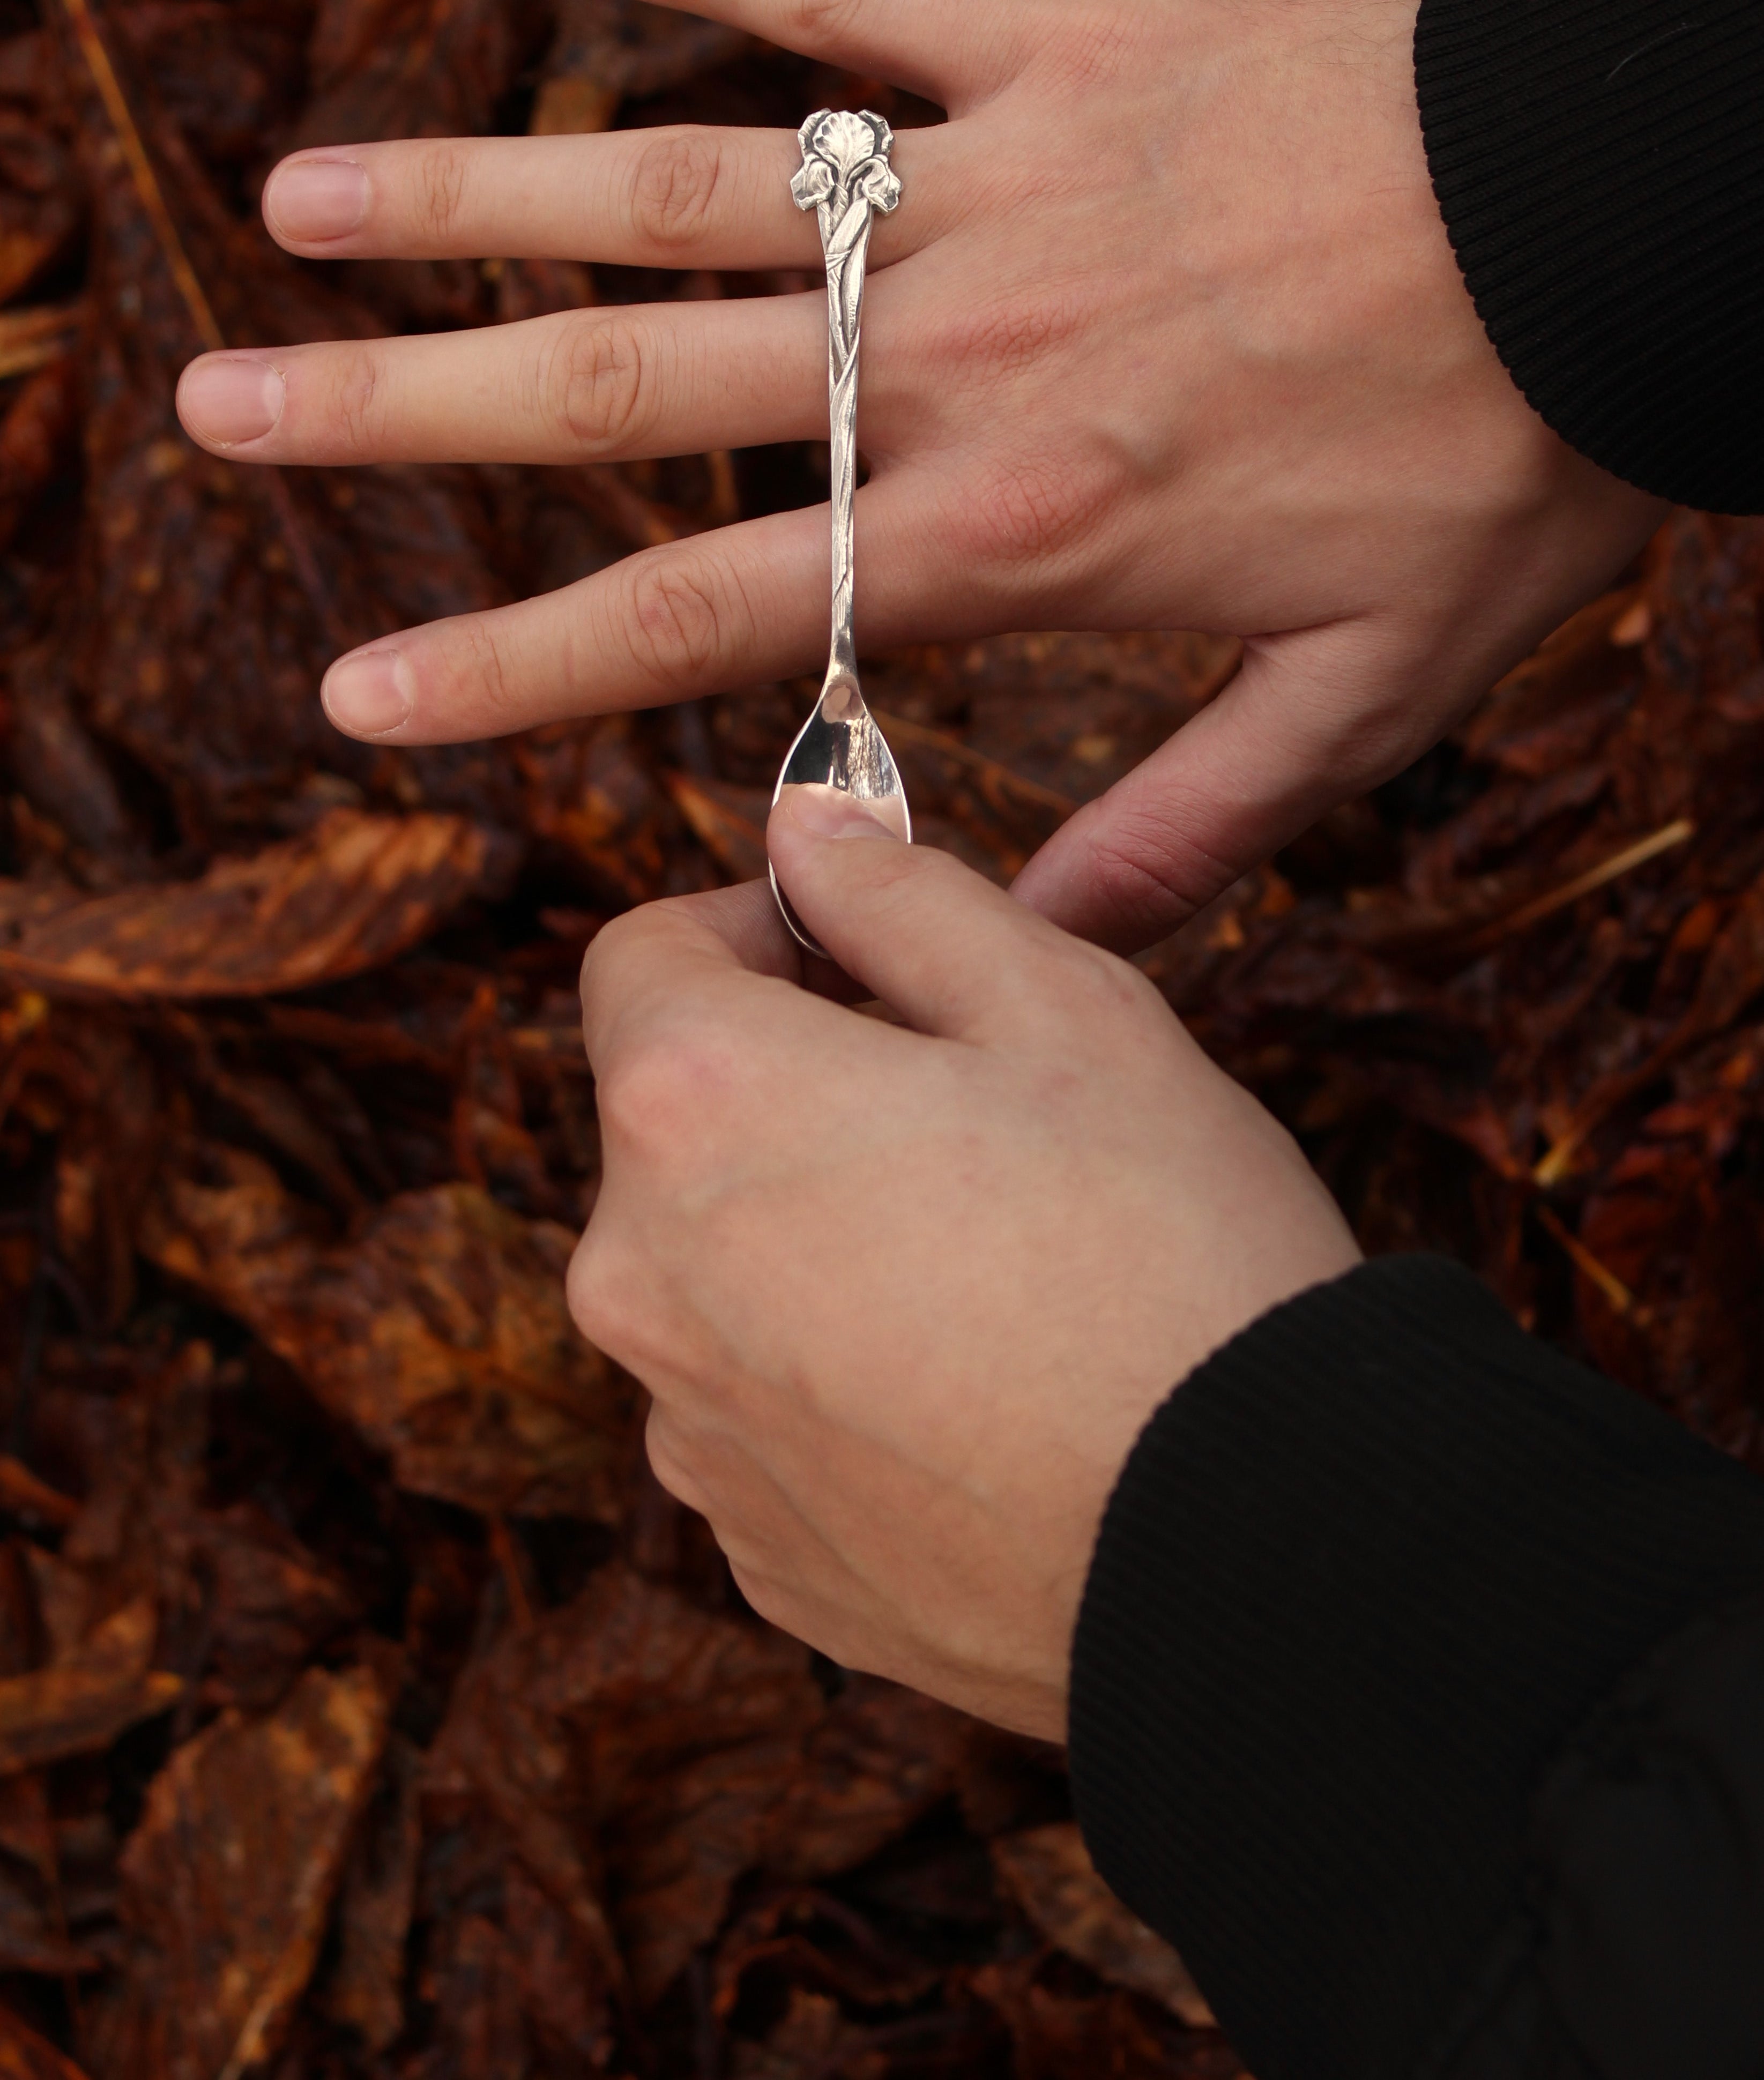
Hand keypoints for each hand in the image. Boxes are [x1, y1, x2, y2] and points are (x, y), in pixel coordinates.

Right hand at [175, 0, 1663, 948]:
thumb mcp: (1373, 700)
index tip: (359, 687)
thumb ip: (1190, 830)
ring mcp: (986, 187)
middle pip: (629, 393)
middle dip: (408, 408)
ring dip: (480, 191)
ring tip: (298, 198)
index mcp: (1010, 532)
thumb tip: (1039, 952)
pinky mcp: (1054, 44)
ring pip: (685, 190)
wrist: (1619, 222)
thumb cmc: (1503, 462)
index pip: (709, 614)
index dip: (520, 663)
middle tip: (223, 406)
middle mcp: (950, 360)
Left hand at [567, 783, 1358, 1737]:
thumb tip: (804, 834)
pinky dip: (837, 1380)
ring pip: (719, 1271)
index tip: (853, 957)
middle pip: (674, 1122)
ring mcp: (687, 1431)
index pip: (636, 956)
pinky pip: (765, 1413)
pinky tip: (979, 1395)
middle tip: (964, 1113)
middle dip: (789, 1088)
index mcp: (693, 1104)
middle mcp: (639, 1274)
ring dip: (810, 1236)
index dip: (748, 930)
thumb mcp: (1063, 1002)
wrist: (1252, 1549)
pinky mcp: (752, 1549)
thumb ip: (899, 896)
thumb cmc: (1170, 1248)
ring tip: (990, 1269)